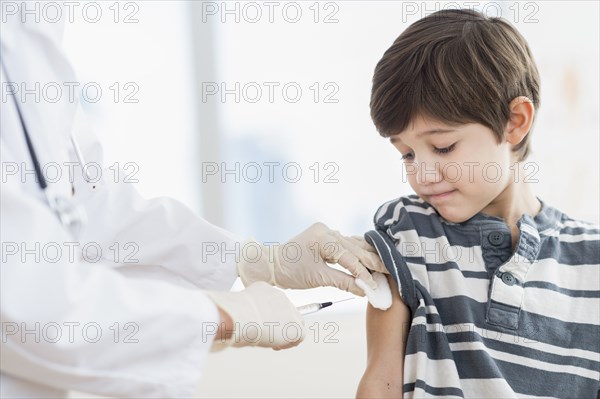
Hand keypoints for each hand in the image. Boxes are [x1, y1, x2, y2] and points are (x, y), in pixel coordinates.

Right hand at [204, 282, 304, 350]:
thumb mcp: (239, 309)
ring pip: (295, 323)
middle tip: (268, 337)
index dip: (271, 318)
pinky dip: (289, 344)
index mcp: (266, 290)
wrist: (238, 318)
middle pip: (287, 313)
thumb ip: (248, 313)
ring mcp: (290, 309)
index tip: (262, 327)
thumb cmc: (232, 316)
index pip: (275, 305)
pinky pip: (299, 336)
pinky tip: (276, 346)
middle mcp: (280, 297)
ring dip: (284, 335)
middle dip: (279, 326)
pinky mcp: (295, 325)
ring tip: (271, 343)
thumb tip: (245, 325)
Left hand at [236, 223, 387, 296]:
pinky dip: (357, 252)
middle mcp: (327, 231)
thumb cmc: (291, 271)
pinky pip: (346, 244)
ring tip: (385, 266)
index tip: (376, 285)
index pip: (350, 258)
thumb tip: (365, 290)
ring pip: (353, 245)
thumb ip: (344, 282)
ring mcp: (326, 232)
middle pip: (355, 248)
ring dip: (368, 256)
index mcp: (324, 238)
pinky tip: (371, 257)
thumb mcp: (318, 278)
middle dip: (372, 262)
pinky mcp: (325, 236)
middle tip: (390, 272)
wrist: (271, 265)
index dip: (364, 273)